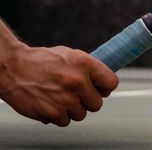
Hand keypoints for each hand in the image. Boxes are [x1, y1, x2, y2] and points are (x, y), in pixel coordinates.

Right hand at [0, 44, 118, 126]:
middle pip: (97, 104)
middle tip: (77, 94)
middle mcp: (77, 81)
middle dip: (88, 100)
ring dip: (73, 109)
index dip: (105, 87)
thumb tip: (104, 82)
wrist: (13, 68)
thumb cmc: (42, 61)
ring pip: (81, 114)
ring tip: (60, 96)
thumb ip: (89, 69)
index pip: (111, 83)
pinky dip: (59, 115)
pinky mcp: (52, 113)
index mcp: (85, 64)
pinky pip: (66, 121)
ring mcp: (65, 99)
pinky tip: (51, 103)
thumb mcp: (71, 55)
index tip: (100, 88)